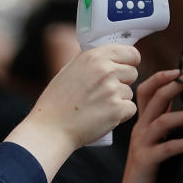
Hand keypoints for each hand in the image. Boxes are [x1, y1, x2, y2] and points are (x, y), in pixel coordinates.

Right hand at [5, 43, 138, 180]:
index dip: (129, 62)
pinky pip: (130, 109)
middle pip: (133, 73)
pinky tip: (103, 117)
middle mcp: (105, 70)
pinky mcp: (117, 109)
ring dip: (119, 100)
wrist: (50, 129)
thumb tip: (108, 55)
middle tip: (104, 93)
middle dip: (123, 83)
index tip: (123, 69)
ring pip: (130, 93)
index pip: (131, 53)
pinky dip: (120, 115)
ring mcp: (112, 90)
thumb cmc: (56, 102)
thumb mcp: (68, 70)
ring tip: (97, 107)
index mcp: (94, 57)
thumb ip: (90, 61)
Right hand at [112, 66, 182, 182]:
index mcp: (143, 125)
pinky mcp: (145, 162)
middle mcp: (139, 131)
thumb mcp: (161, 148)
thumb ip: (172, 131)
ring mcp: (141, 145)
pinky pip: (167, 148)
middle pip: (155, 98)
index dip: (163, 77)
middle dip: (178, 83)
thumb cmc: (152, 177)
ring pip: (161, 120)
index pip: (147, 91)